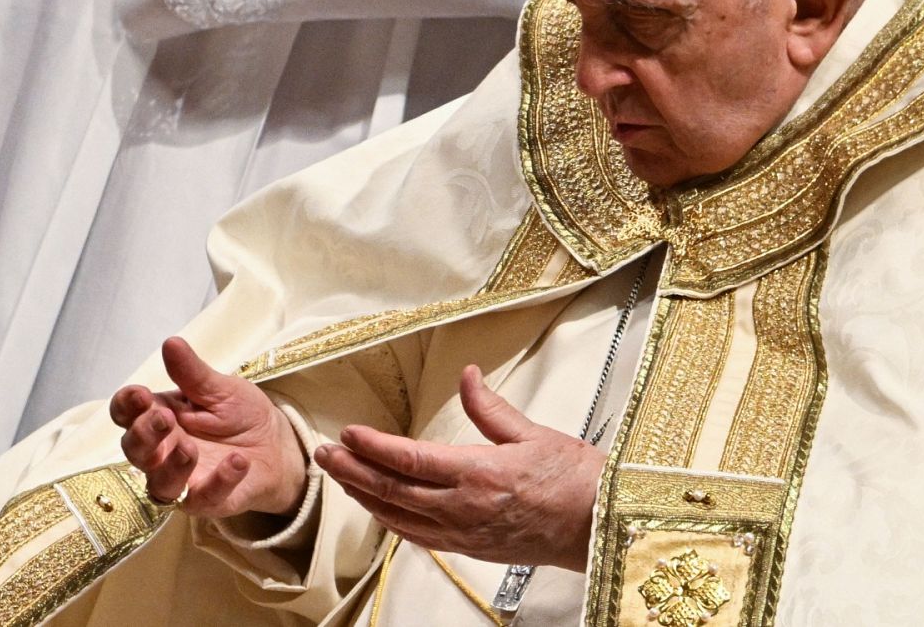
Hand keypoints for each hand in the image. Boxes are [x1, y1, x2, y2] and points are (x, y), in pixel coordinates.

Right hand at [110, 337, 306, 518]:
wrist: (277, 445)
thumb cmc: (240, 415)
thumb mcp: (220, 388)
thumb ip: (193, 373)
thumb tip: (171, 343)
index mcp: (158, 418)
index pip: (127, 414)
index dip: (126, 405)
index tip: (139, 394)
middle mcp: (162, 452)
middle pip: (135, 450)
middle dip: (144, 434)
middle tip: (164, 418)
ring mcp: (183, 481)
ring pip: (159, 484)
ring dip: (172, 467)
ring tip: (190, 448)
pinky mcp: (209, 501)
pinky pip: (206, 499)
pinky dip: (220, 481)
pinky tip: (237, 461)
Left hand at [314, 365, 605, 570]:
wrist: (599, 527)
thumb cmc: (575, 480)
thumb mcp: (534, 434)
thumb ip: (491, 408)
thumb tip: (467, 376)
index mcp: (478, 474)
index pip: (409, 460)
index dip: (373, 447)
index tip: (348, 433)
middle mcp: (463, 509)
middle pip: (392, 491)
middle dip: (353, 472)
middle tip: (325, 455)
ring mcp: (463, 533)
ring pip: (399, 518)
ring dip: (365, 497)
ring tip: (342, 478)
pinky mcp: (469, 548)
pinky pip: (418, 537)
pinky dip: (392, 521)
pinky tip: (381, 509)